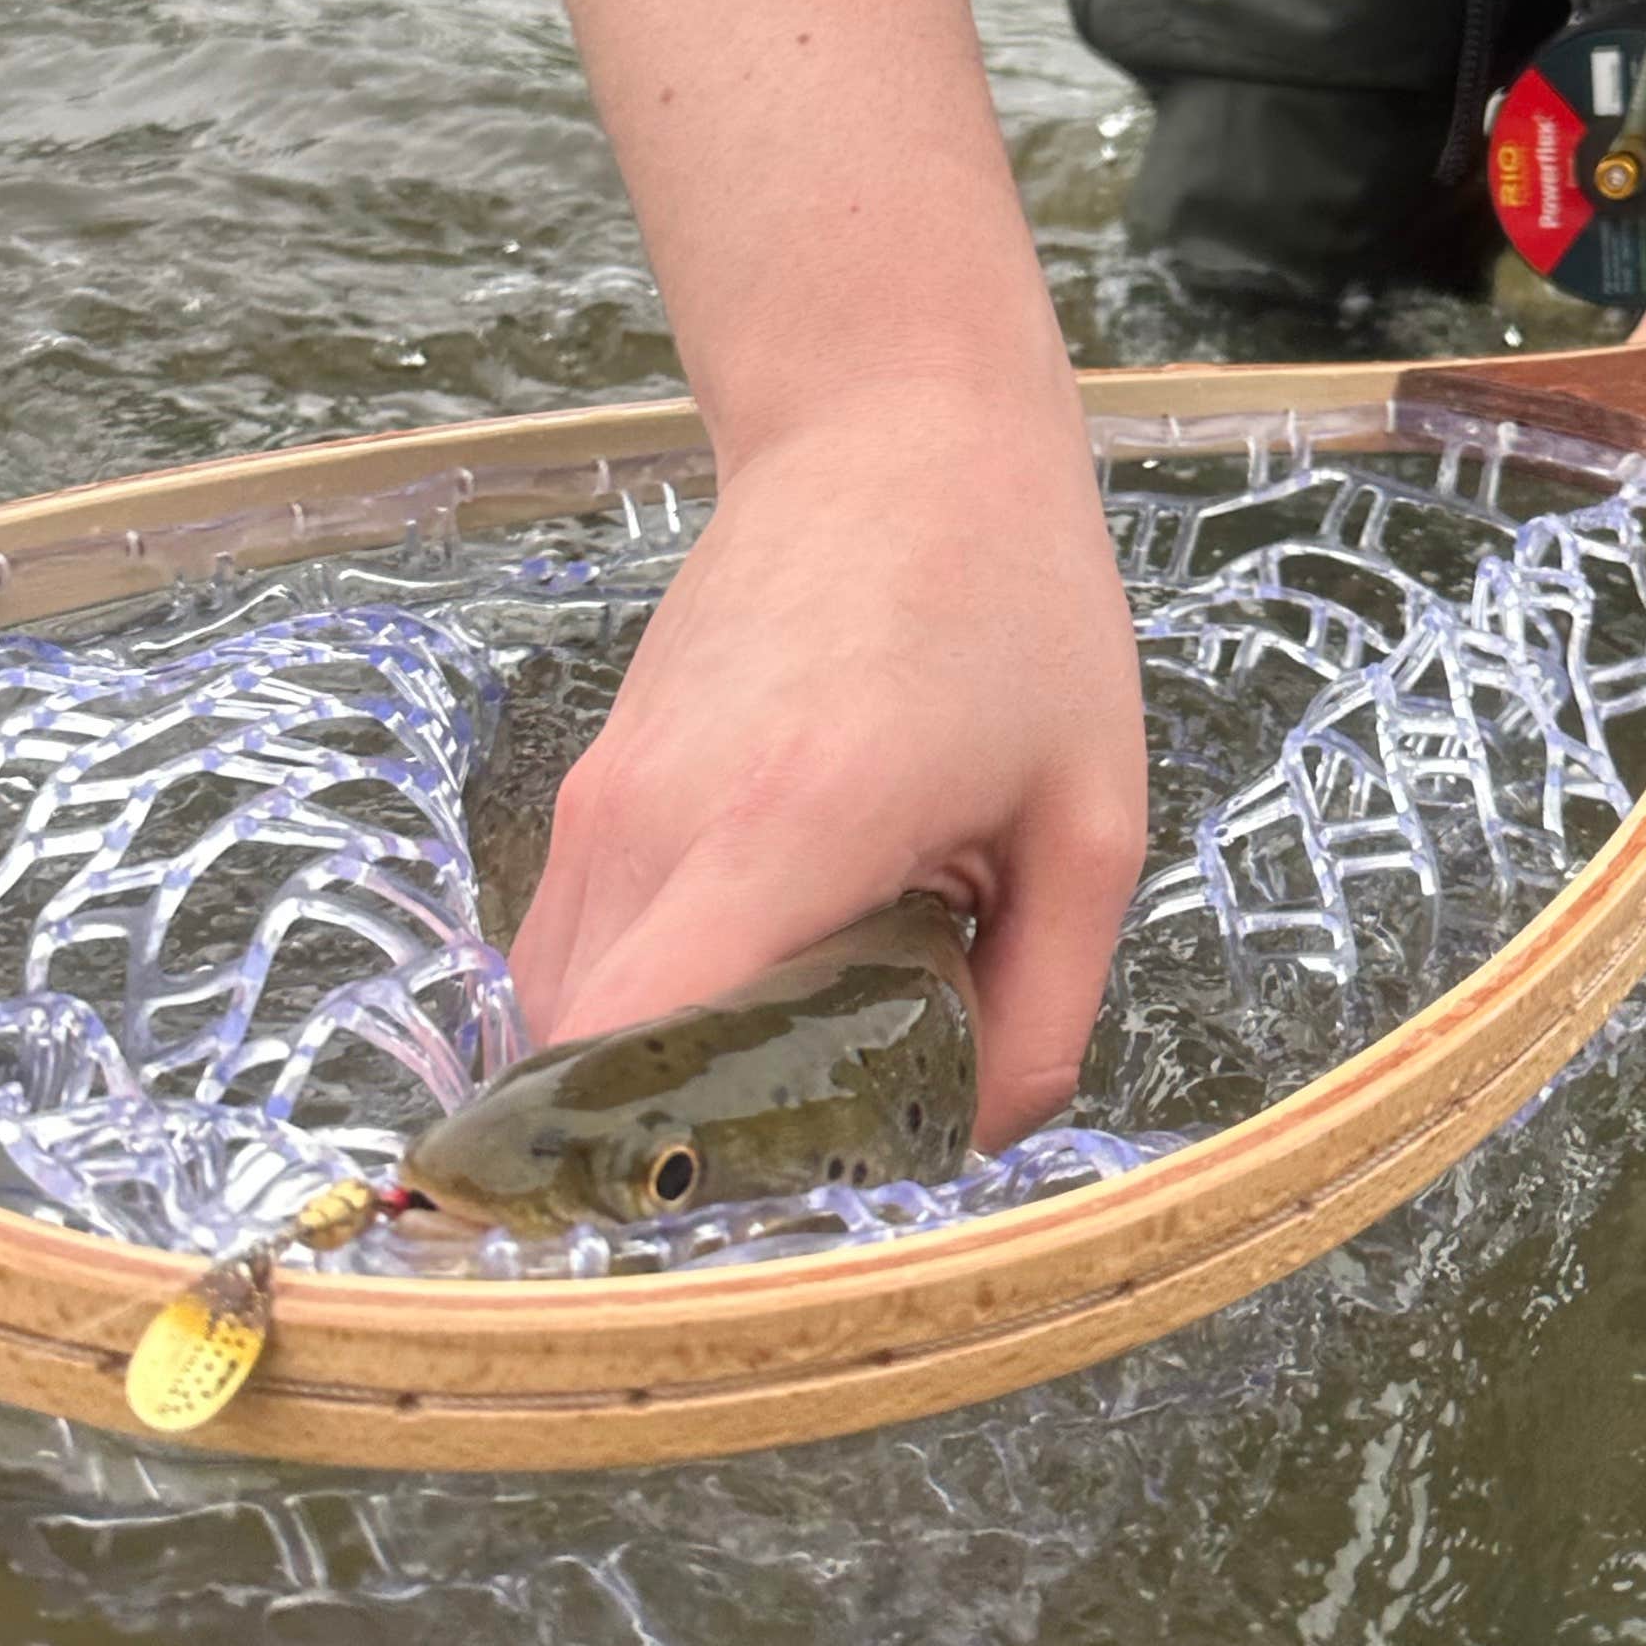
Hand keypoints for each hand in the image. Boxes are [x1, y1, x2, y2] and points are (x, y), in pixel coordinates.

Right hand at [506, 372, 1146, 1148]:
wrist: (894, 426)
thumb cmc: (1012, 601)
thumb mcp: (1088, 818)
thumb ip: (1043, 1006)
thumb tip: (982, 1147)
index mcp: (785, 824)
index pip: (634, 1048)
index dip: (669, 1168)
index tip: (757, 1219)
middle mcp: (653, 819)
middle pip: (581, 1068)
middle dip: (673, 1149)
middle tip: (800, 1170)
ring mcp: (601, 798)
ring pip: (557, 1019)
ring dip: (649, 1080)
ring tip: (788, 1076)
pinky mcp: (593, 786)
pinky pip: (569, 950)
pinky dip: (635, 1010)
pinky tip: (757, 996)